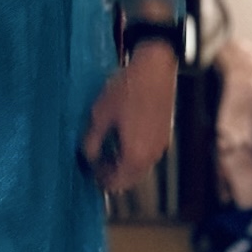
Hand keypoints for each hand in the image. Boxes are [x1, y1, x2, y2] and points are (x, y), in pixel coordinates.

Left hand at [80, 42, 177, 194]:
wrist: (155, 68)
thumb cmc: (127, 89)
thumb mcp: (99, 116)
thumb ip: (91, 141)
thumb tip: (87, 156)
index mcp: (135, 155)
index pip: (116, 183)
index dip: (99, 179)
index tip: (88, 168)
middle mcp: (151, 156)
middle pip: (129, 179)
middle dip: (112, 174)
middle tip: (95, 161)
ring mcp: (160, 145)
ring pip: (140, 168)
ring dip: (123, 164)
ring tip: (106, 148)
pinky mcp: (164, 135)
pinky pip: (147, 155)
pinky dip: (134, 154)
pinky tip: (122, 137)